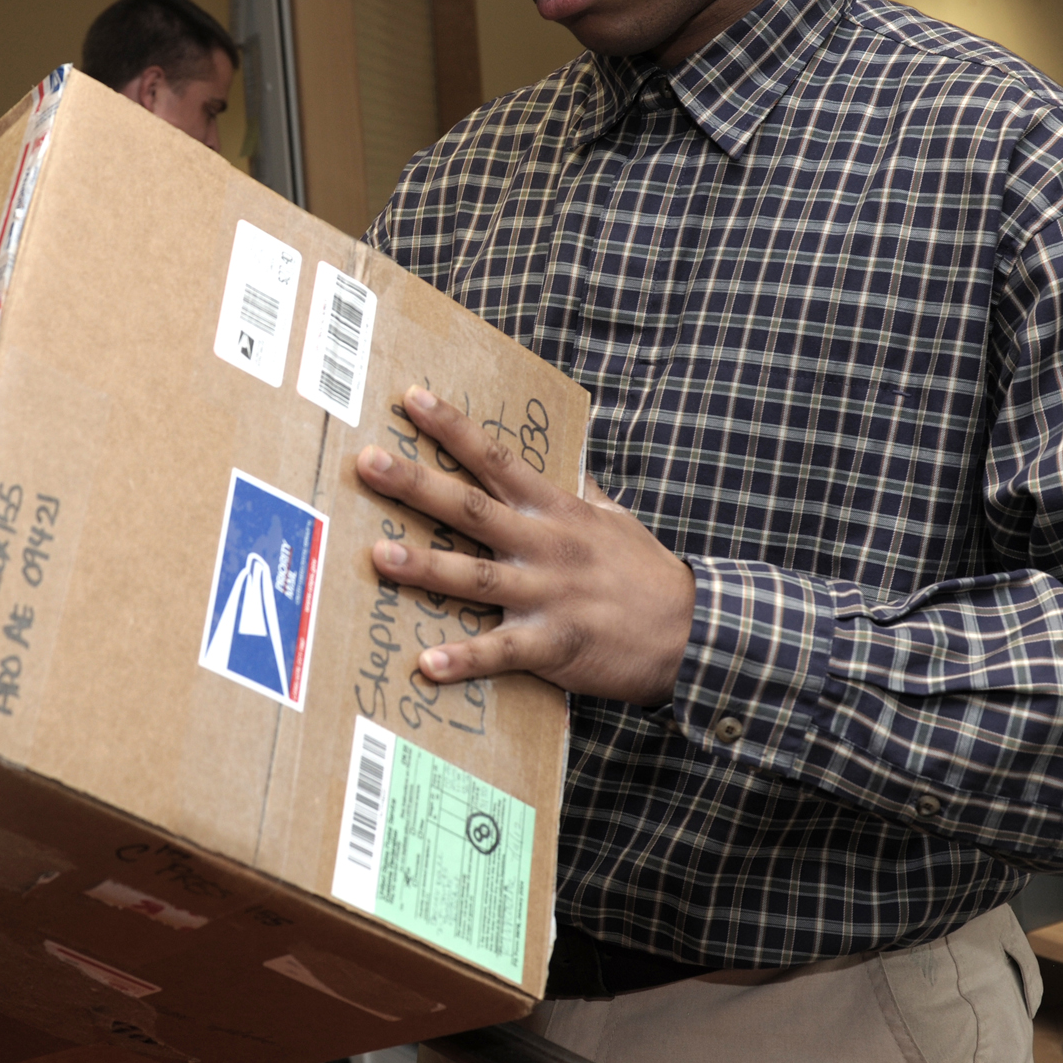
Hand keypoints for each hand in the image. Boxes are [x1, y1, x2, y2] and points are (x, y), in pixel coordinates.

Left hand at [355, 386, 694, 703]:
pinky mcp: (555, 644)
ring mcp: (548, 594)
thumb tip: (571, 465)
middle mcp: (545, 545)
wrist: (693, 631)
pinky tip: (428, 663)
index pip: (497, 460)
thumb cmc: (647, 573)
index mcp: (556, 511)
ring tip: (378, 555)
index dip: (453, 428)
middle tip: (368, 463)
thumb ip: (584, 493)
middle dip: (417, 485)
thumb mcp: (616, 520)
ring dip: (425, 567)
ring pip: (476, 577)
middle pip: (471, 509)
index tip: (410, 399)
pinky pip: (503, 652)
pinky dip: (465, 658)